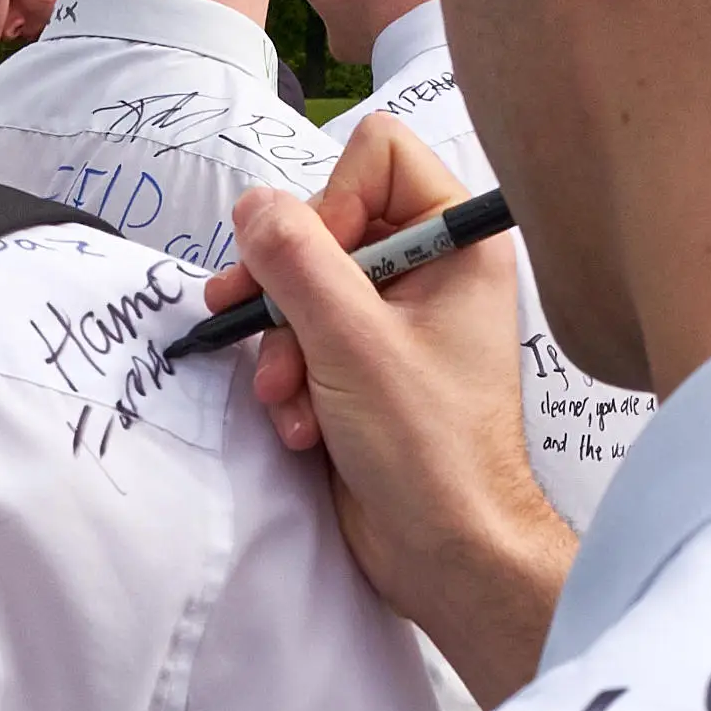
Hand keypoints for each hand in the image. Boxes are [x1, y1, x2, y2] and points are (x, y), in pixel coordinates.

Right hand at [210, 117, 574, 705]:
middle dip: (288, 291)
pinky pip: (304, 342)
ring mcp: (398, 321)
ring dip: (282, 348)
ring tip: (289, 400)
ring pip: (304, 289)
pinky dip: (293, 384)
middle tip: (258, 328)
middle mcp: (431, 271)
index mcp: (458, 242)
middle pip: (326, 223)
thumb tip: (252, 205)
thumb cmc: (429, 449)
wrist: (449, 553)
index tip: (320, 268)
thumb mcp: (352, 342)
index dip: (333, 203)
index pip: (377, 156)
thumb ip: (297, 260)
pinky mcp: (367, 369)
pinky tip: (302, 428)